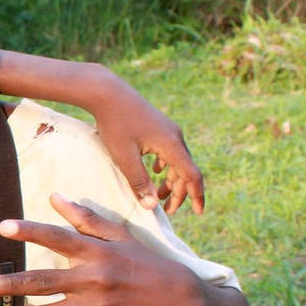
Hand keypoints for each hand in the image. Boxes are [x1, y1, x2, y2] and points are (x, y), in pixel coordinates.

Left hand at [0, 194, 208, 305]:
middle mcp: (95, 278)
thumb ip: (86, 218)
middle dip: (6, 285)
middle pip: (41, 281)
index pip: (57, 237)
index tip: (3, 227)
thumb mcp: (120, 235)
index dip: (29, 231)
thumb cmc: (146, 263)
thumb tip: (55, 197)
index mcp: (97, 252)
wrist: (182, 299)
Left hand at [84, 66, 204, 214]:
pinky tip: (156, 172)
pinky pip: (169, 151)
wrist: (107, 92)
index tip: (197, 213)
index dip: (196, 195)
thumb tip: (151, 206)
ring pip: (177, 161)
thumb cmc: (114, 123)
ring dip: (171, 180)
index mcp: (171, 145)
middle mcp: (175, 137)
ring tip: (158, 195)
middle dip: (179, 192)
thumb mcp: (123, 157)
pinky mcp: (159, 127)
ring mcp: (168, 130)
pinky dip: (166, 166)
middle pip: (186, 170)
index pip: (192, 176)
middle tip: (167, 210)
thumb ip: (138, 182)